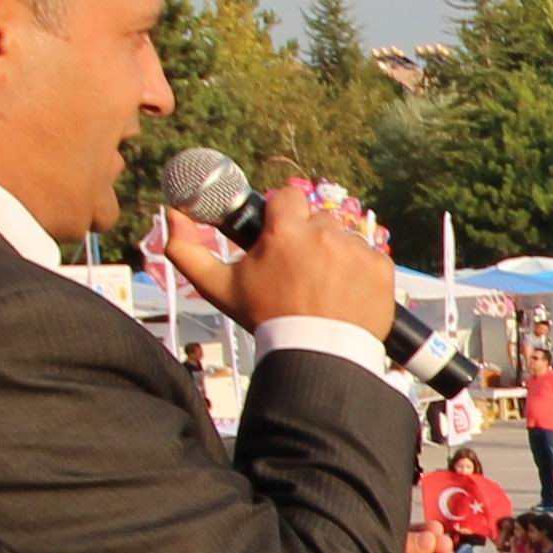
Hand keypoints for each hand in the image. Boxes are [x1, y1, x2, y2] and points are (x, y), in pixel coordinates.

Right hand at [156, 177, 397, 339]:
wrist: (316, 356)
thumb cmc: (266, 319)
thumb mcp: (218, 287)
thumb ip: (185, 250)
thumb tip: (171, 212)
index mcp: (286, 230)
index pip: (287, 197)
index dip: (282, 216)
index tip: (279, 237)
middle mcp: (324, 233)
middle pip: (316, 220)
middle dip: (308, 240)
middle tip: (298, 272)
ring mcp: (356, 249)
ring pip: (343, 239)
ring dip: (334, 256)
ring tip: (322, 289)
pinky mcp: (381, 267)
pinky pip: (369, 257)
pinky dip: (360, 273)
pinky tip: (345, 295)